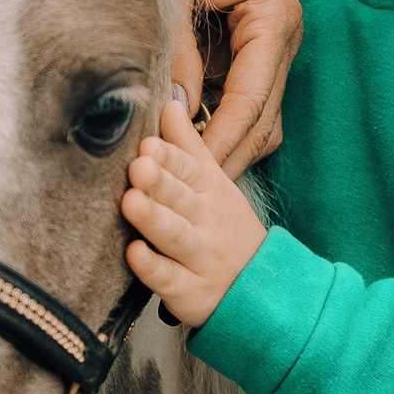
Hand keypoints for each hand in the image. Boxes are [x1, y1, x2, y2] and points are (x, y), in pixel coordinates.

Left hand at [122, 100, 268, 329]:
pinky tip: (133, 253)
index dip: (169, 157)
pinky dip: (151, 268)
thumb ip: (188, 145)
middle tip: (139, 166)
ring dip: (154, 218)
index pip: (189, 168)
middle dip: (160, 181)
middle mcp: (206, 221)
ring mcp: (200, 256)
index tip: (148, 144)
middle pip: (181, 197)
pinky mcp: (190, 291)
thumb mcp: (214, 184)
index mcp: (210, 190)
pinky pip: (170, 279)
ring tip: (131, 202)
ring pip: (175, 235)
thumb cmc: (226, 229)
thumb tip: (169, 103)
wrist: (262, 289)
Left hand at [178, 0, 300, 179]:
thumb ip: (174, 43)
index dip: (220, 141)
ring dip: (222, 149)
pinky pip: (239, 104)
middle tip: (179, 195)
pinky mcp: (248, 52)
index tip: (186, 177)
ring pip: (257, 119)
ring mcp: (269, 46)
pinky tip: (178, 152)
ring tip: (177, 182)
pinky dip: (214, 129)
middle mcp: (283, 34)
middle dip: (224, 158)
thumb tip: (172, 109)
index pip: (252, 97)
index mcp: (274, 13)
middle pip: (262, 120)